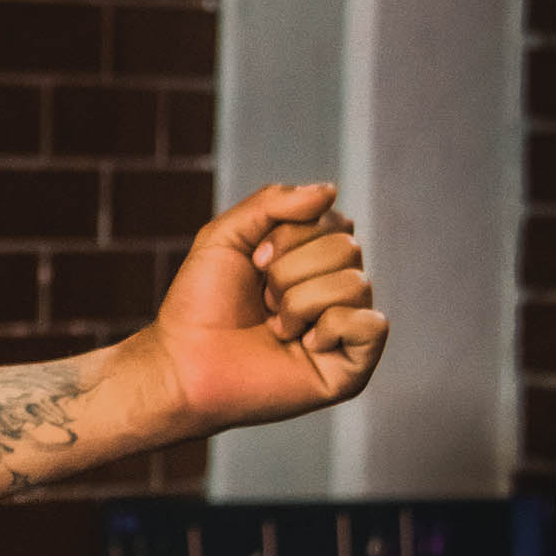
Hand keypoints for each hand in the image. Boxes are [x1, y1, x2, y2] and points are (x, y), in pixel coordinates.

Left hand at [138, 182, 388, 435]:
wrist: (183, 361)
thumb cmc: (201, 303)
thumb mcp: (227, 235)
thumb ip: (273, 203)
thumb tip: (331, 190)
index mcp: (311, 260)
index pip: (334, 221)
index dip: (287, 236)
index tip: (254, 261)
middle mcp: (334, 291)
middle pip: (347, 248)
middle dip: (290, 270)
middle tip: (262, 299)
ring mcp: (345, 328)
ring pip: (356, 283)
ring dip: (299, 301)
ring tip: (275, 326)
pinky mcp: (353, 365)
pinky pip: (372, 324)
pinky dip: (329, 327)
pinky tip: (303, 345)